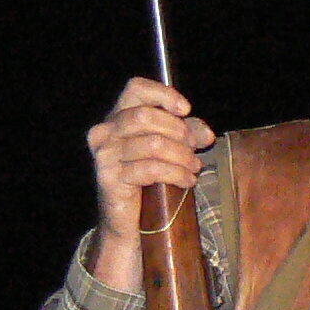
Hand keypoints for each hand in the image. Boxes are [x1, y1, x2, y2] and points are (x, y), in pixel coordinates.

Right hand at [83, 78, 214, 293]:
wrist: (129, 220)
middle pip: (147, 116)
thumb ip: (187, 134)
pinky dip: (176, 174)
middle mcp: (105, 131)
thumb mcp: (172, 150)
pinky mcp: (110, 177)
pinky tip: (187, 180)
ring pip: (154, 144)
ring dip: (182, 156)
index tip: (186, 110)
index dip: (163, 94)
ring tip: (193, 168)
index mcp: (118, 117)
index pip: (136, 88)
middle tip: (194, 149)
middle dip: (179, 132)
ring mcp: (104, 154)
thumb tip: (204, 133)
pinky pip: (151, 169)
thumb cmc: (150, 179)